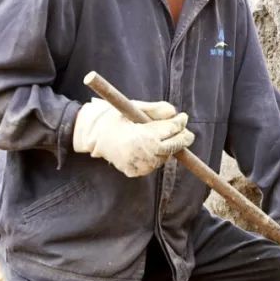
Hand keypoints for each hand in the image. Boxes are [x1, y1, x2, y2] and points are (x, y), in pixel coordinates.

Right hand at [72, 98, 194, 176]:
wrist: (93, 136)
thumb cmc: (115, 118)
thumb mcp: (134, 107)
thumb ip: (155, 109)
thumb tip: (175, 113)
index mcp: (142, 136)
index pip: (170, 130)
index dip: (179, 123)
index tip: (183, 117)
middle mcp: (142, 154)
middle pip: (173, 147)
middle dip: (182, 138)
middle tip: (186, 131)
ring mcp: (139, 166)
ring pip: (165, 156)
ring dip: (169, 147)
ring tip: (163, 136)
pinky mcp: (136, 172)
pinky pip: (154, 164)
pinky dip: (158, 156)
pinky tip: (151, 147)